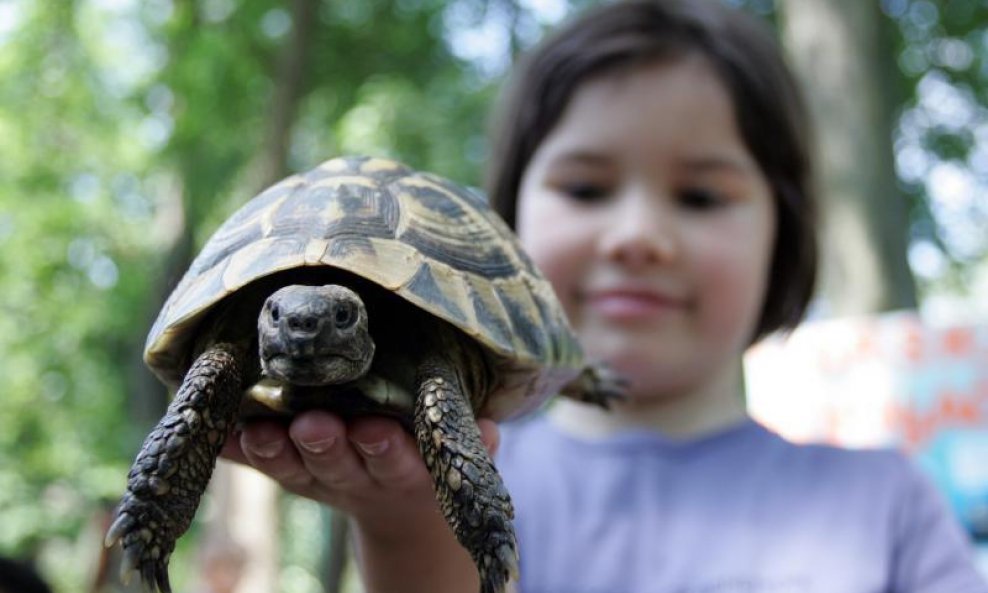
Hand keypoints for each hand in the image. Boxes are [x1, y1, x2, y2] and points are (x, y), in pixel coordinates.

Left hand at [220, 410, 497, 592]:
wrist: (405, 510)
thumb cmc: (435, 457)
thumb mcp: (463, 455)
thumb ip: (478, 441)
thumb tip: (489, 428)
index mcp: (405, 469)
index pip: (395, 460)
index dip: (384, 448)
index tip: (372, 431)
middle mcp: (359, 476)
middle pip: (338, 462)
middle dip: (324, 444)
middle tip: (311, 424)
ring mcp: (321, 476)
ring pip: (295, 466)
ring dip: (276, 449)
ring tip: (259, 430)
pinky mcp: (292, 471)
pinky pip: (262, 464)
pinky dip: (241, 451)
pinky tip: (222, 434)